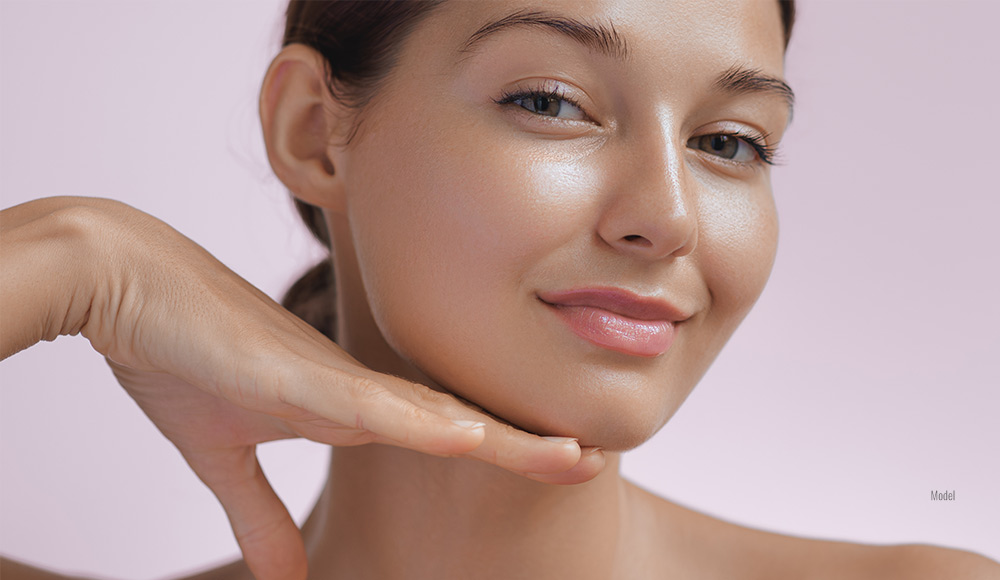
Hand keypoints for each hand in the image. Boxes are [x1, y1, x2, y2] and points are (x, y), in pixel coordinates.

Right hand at [64, 198, 604, 578]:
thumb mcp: (220, 457)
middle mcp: (355, 389)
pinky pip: (368, 404)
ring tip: (573, 456)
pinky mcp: (293, 374)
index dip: (495, 448)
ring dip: (503, 438)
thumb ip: (258, 513)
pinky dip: (418, 424)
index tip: (547, 462)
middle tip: (591, 461)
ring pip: (434, 413)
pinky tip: (469, 435)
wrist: (125, 285)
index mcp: (343, 406)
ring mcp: (331, 379)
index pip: (435, 433)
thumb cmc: (177, 353)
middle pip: (456, 422)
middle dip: (525, 446)